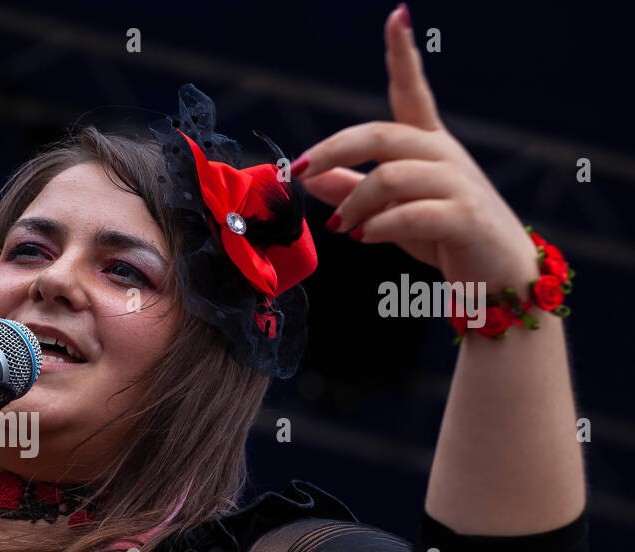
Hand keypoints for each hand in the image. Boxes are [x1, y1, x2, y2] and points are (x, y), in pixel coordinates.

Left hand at [291, 5, 538, 291]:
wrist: (499, 279)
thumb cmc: (445, 238)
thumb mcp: (392, 211)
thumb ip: (353, 191)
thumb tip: (310, 177)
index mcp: (428, 146)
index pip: (413, 91)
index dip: (404, 53)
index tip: (396, 15)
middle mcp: (444, 155)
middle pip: (382, 135)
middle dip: (333, 149)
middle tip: (299, 171)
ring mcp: (458, 184)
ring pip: (391, 176)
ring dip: (355, 201)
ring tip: (340, 226)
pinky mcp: (465, 218)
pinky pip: (412, 213)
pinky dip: (380, 225)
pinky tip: (365, 236)